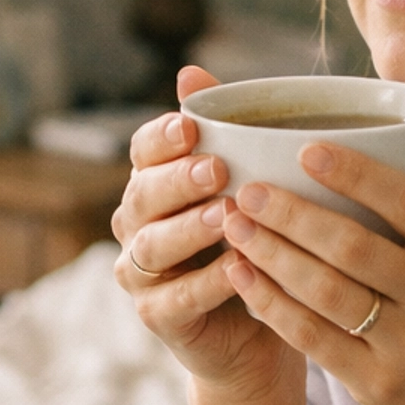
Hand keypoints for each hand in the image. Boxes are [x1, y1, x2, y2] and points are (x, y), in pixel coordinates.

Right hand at [111, 65, 296, 399]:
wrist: (265, 334)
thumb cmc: (261, 247)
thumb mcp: (254, 188)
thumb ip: (230, 135)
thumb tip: (191, 70)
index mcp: (157, 185)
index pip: (143, 151)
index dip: (160, 139)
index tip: (190, 127)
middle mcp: (139, 226)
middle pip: (142, 195)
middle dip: (177, 180)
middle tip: (215, 169)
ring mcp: (142, 275)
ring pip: (151, 246)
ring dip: (189, 229)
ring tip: (227, 216)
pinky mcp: (159, 318)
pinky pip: (176, 298)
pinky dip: (206, 283)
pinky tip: (238, 268)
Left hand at [215, 96, 404, 404]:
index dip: (354, 174)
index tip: (304, 147)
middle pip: (355, 246)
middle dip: (293, 214)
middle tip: (246, 188)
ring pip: (327, 292)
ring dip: (273, 256)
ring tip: (233, 225)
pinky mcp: (380, 385)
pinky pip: (314, 338)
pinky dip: (273, 305)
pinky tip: (242, 276)